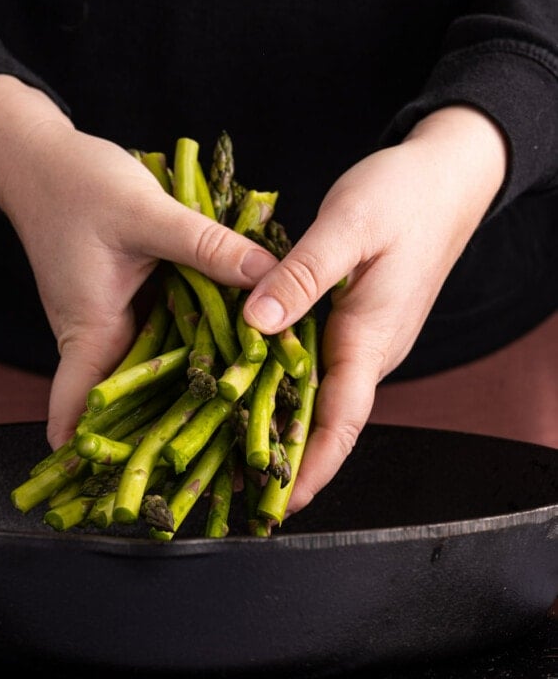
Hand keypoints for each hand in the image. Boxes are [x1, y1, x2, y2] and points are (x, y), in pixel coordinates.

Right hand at [0, 76, 277, 448]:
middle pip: (134, 398)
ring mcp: (112, 317)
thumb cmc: (76, 184)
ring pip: (155, 364)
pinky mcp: (125, 297)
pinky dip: (192, 340)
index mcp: (89, 329)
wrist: (40, 156)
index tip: (139, 497)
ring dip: (192, 383)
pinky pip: (162, 331)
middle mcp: (98, 334)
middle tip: (234, 458)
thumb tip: (270, 280)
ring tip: (250, 411)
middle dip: (174, 428)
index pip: (84, 412)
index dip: (106, 456)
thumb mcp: (147, 214)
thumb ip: (208, 247)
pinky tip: (234, 343)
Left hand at [242, 106, 507, 514]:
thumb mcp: (347, 225)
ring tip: (232, 437)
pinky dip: (288, 373)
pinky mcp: (359, 315)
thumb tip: (257, 322)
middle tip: (235, 479)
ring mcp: (368, 332)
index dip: (313, 465)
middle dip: (288, 452)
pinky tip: (255, 370)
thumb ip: (302, 273)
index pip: (344, 419)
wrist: (446, 174)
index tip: (281, 505)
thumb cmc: (402, 195)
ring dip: (285, 415)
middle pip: (329, 415)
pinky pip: (321, 357)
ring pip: (322, 387)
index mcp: (372, 334)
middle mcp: (372, 345)